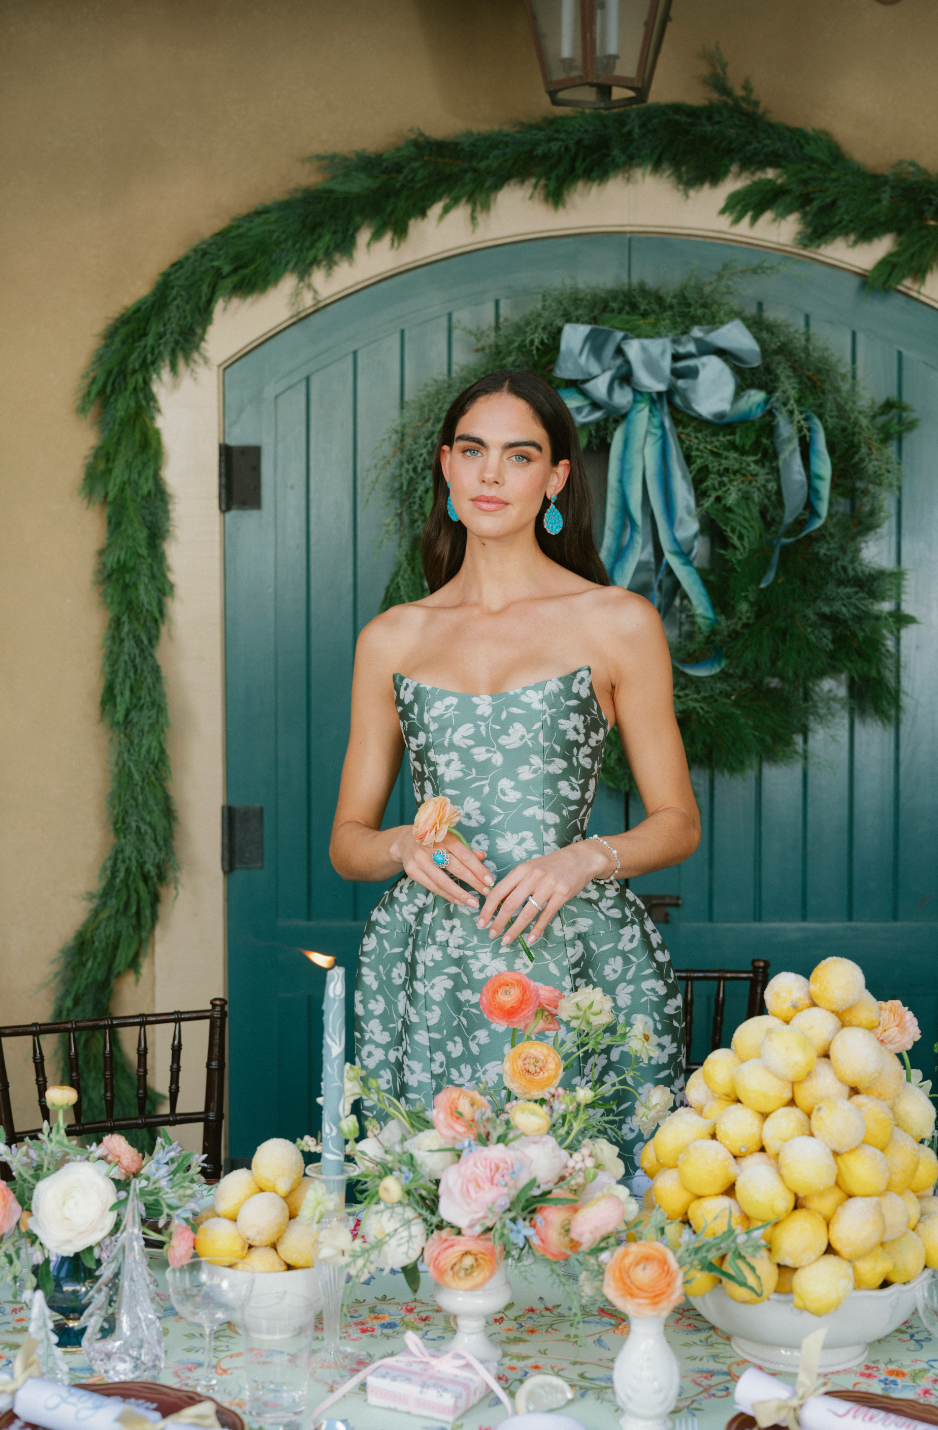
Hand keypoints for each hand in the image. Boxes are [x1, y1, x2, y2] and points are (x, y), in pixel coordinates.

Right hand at [387, 826, 493, 909]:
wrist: (405, 841)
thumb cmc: (435, 841)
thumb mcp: (450, 839)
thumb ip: (466, 849)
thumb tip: (483, 856)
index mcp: (444, 837)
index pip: (464, 855)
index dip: (478, 869)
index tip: (489, 881)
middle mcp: (431, 847)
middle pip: (455, 868)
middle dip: (473, 882)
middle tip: (486, 893)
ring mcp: (420, 860)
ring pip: (443, 881)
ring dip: (460, 894)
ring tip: (473, 902)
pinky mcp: (412, 871)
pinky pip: (432, 887)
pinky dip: (447, 895)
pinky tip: (458, 901)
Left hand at [476, 839, 614, 946]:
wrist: (581, 858)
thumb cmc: (552, 865)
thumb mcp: (531, 867)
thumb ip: (515, 883)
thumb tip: (497, 903)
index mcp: (522, 869)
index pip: (499, 891)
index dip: (488, 908)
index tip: (481, 922)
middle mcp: (533, 876)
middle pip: (510, 904)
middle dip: (498, 922)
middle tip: (492, 934)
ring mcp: (549, 886)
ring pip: (527, 913)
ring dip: (515, 929)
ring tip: (506, 940)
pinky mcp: (562, 895)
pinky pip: (546, 916)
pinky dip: (537, 929)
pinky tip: (530, 939)